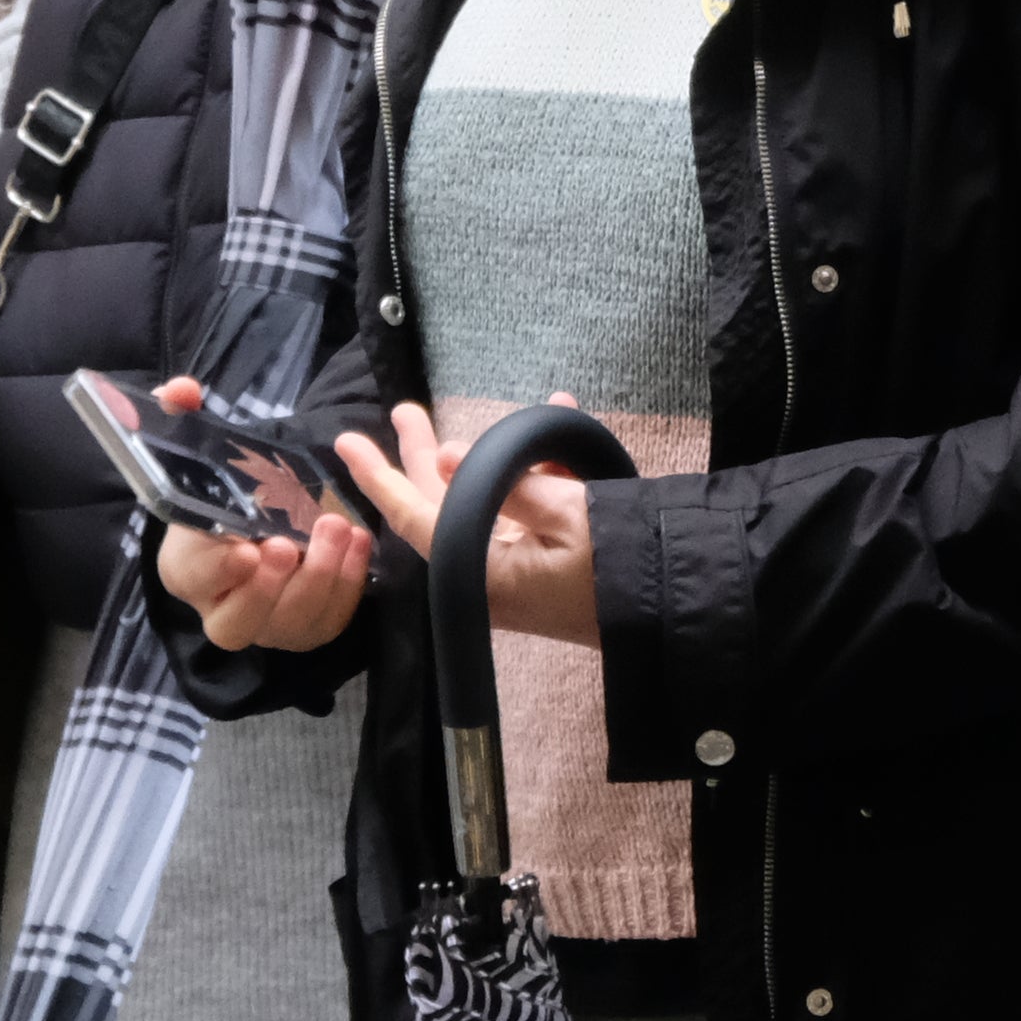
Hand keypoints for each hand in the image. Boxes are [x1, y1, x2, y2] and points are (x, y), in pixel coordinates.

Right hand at [153, 380, 379, 651]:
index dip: (217, 570)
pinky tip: (360, 544)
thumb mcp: (194, 457)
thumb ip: (179, 420)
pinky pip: (328, 620)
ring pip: (289, 626)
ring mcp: (268, 626)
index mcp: (186, 571)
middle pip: (238, 624)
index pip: (193, 579)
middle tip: (287, 544)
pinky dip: (348, 585)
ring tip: (337, 529)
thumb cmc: (218, 496)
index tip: (244, 548)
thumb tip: (182, 390)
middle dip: (268, 588)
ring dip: (318, 579)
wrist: (249, 522)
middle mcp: (222, 610)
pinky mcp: (307, 627)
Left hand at [341, 394, 600, 648]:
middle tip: (407, 411)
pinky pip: (523, 509)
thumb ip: (507, 484)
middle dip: (422, 456)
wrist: (674, 610)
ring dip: (480, 456)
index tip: (346, 443)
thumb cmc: (619, 564)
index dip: (378, 477)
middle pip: (439, 506)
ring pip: (479, 502)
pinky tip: (556, 425)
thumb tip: (449, 457)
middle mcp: (487, 571)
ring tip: (470, 416)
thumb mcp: (567, 514)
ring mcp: (515, 569)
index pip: (414, 517)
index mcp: (479, 569)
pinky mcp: (543, 564)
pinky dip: (533, 471)